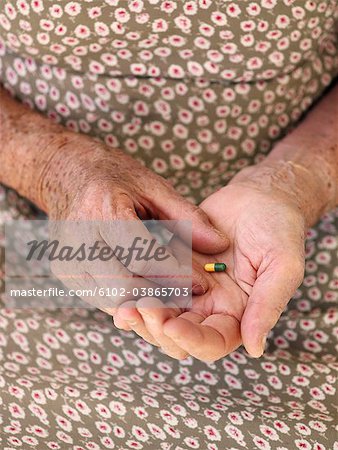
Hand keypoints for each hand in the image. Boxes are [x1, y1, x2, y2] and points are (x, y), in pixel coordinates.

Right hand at [40, 133, 227, 312]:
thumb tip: (220, 245)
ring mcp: (67, 260)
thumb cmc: (112, 176)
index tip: (201, 283)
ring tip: (170, 294)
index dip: (175, 275)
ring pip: (111, 300)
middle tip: (188, 294)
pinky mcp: (64, 273)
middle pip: (123, 287)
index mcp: (102, 210)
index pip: (142, 257)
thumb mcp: (152, 186)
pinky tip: (146, 289)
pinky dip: (127, 299)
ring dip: (144, 302)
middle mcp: (78, 240)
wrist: (65, 175)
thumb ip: (186, 217)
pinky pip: (101, 298)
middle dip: (160, 296)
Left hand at [116, 160, 306, 360]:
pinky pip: (151, 285)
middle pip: (178, 336)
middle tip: (139, 308)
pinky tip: (121, 286)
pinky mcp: (173, 268)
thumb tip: (255, 348)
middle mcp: (211, 307)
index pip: (212, 342)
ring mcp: (190, 289)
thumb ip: (268, 305)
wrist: (259, 198)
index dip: (190, 339)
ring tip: (124, 302)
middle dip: (157, 327)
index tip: (171, 324)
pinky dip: (136, 289)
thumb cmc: (278, 229)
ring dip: (141, 314)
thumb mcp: (282, 265)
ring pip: (160, 314)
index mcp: (238, 314)